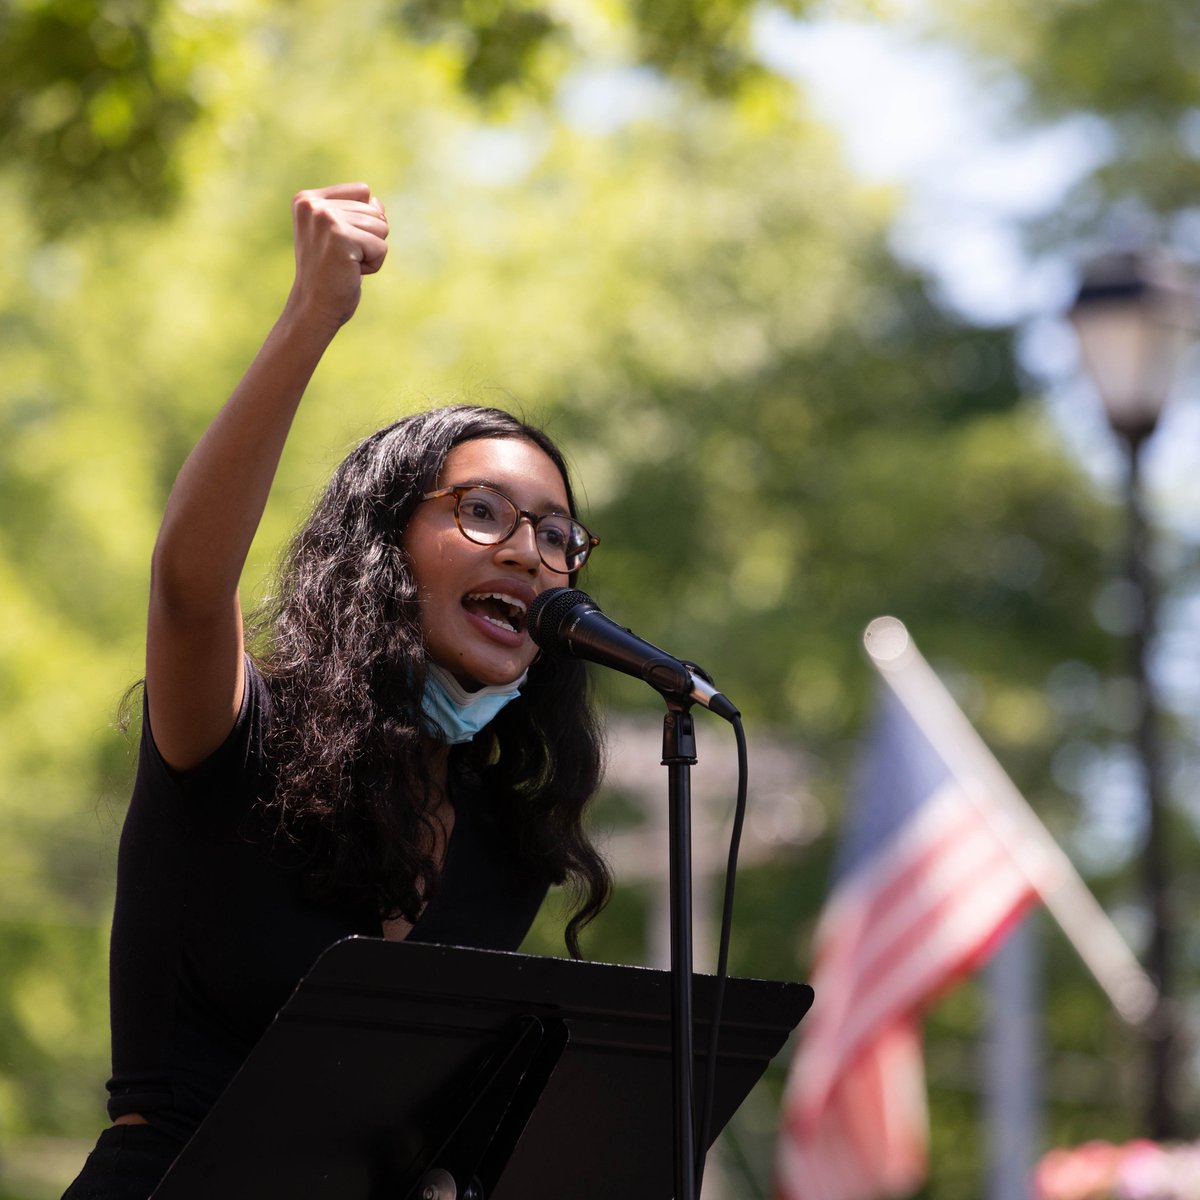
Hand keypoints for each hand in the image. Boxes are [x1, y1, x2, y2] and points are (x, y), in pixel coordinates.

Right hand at [287, 182, 388, 327]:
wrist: (314, 307)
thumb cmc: (331, 273)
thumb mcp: (343, 235)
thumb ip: (360, 212)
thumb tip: (377, 202)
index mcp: (307, 198)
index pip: (362, 191)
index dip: (362, 222)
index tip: (338, 244)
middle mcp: (312, 204)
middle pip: (374, 210)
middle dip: (367, 239)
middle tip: (341, 258)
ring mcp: (325, 218)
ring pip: (381, 227)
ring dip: (370, 253)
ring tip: (346, 265)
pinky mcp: (341, 237)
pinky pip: (382, 247)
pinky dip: (373, 265)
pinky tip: (350, 272)